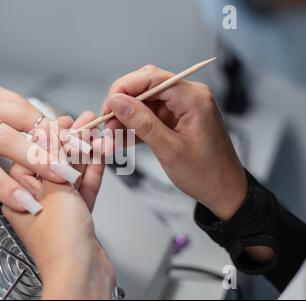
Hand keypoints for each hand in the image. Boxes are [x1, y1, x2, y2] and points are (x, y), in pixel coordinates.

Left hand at [3, 113, 114, 299]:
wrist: (82, 274)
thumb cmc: (59, 244)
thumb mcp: (53, 192)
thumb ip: (53, 162)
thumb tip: (50, 135)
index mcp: (18, 196)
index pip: (31, 156)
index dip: (49, 136)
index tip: (63, 121)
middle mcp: (36, 202)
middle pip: (53, 163)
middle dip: (70, 141)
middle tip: (83, 122)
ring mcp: (58, 210)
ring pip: (72, 175)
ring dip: (84, 153)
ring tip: (95, 132)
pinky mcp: (78, 218)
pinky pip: (84, 189)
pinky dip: (93, 172)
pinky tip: (100, 156)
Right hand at [102, 65, 246, 220]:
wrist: (224, 191)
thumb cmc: (206, 174)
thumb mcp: (169, 150)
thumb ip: (142, 123)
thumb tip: (117, 102)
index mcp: (193, 98)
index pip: (151, 78)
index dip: (124, 88)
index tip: (107, 107)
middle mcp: (189, 96)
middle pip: (146, 86)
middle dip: (123, 104)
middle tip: (107, 124)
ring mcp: (183, 107)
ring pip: (145, 102)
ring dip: (127, 118)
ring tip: (112, 138)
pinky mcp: (177, 119)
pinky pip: (151, 115)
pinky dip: (136, 126)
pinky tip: (123, 139)